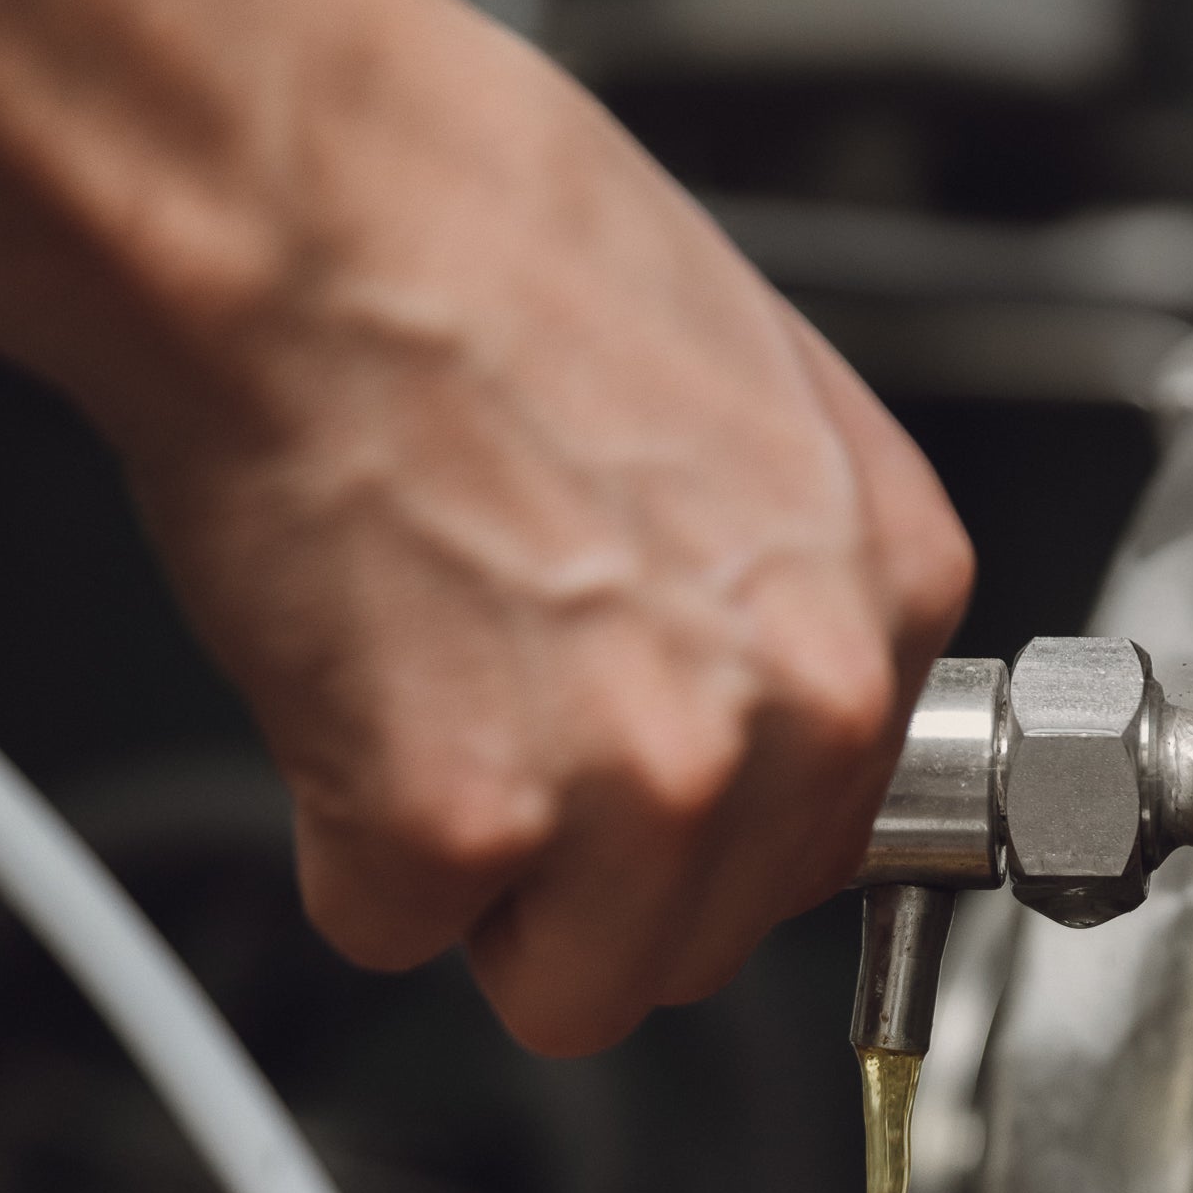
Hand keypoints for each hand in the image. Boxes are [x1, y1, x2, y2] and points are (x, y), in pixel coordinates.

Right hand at [0, 0, 971, 1053]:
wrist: (307, 202)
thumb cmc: (490, 254)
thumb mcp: (760, 414)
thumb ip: (799, 604)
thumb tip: (770, 725)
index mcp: (886, 601)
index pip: (819, 848)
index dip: (697, 822)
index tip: (629, 761)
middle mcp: (796, 708)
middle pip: (704, 943)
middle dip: (594, 875)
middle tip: (504, 708)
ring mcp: (643, 781)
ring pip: (572, 991)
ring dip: (482, 886)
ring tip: (432, 696)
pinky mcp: (469, 823)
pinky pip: (400, 936)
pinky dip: (347, 848)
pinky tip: (354, 693)